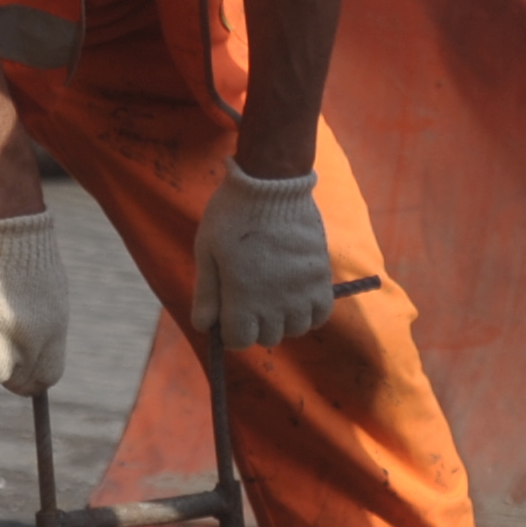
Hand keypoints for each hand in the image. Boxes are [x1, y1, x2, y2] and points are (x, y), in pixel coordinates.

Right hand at [0, 210, 67, 394]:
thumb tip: (28, 347)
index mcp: (55, 329)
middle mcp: (36, 340)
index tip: (14, 370)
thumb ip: (38, 323)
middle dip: (4, 374)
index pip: (47, 376)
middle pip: (20, 382)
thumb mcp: (44, 290)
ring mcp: (8, 338)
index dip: (28, 378)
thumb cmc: (23, 248)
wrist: (9, 223)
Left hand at [190, 163, 334, 349]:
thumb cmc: (232, 216)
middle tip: (251, 298)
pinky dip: (310, 313)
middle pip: (268, 338)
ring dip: (284, 320)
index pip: (239, 341)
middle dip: (256, 325)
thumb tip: (204, 326)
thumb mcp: (207, 251)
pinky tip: (298, 297)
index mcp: (241, 299)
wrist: (271, 184)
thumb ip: (206, 292)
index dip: (232, 331)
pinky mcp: (321, 278)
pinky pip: (321, 314)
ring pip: (295, 329)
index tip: (231, 314)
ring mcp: (301, 292)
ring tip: (275, 297)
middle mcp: (274, 304)